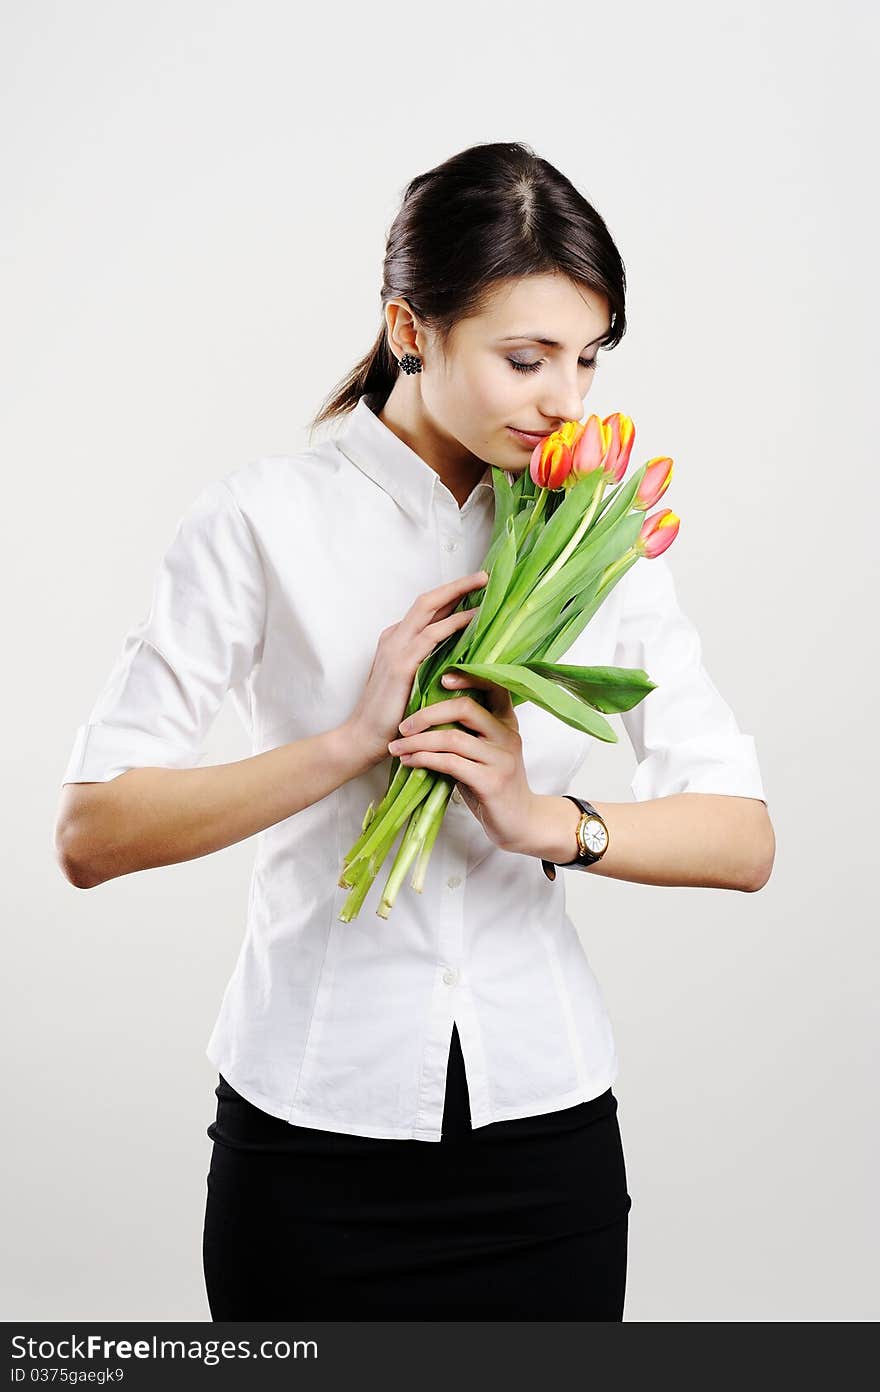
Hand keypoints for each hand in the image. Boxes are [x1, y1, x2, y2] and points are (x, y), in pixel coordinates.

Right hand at [343, 570, 488, 768]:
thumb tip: (464, 657)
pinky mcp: (400, 665)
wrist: (363, 739)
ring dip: (459, 596)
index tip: (476, 588)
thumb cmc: (391, 717)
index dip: (451, 595)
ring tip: (485, 587)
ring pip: (430, 609)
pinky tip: (473, 620)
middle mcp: (394, 638)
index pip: (427, 609)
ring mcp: (396, 649)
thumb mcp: (414, 683)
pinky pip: (432, 636)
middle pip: (428, 600)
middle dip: (458, 585)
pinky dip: (454, 624)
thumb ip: (432, 665)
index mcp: (396, 640)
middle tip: (485, 576)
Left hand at [386, 670, 538, 852]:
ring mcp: (501, 758)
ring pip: (452, 738)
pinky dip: (424, 759)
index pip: (493, 685)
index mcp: (507, 722)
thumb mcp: (483, 752)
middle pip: (465, 708)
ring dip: (417, 742)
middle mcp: (507, 735)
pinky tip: (410, 762)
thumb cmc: (493, 784)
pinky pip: (451, 763)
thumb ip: (465, 732)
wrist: (519, 822)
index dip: (467, 676)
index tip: (440, 679)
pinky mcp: (492, 781)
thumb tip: (422, 715)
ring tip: (396, 748)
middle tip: (402, 726)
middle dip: (427, 714)